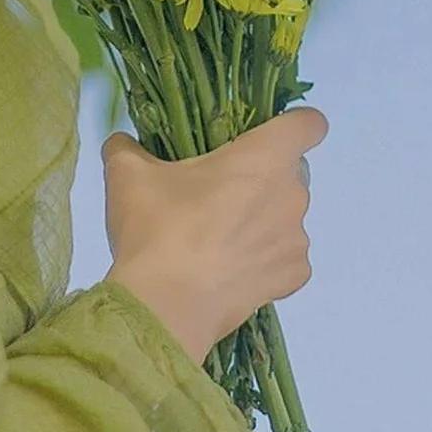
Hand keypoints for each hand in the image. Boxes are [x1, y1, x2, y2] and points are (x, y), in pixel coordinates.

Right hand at [101, 106, 328, 363]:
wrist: (165, 306)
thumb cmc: (157, 228)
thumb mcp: (126, 174)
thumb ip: (127, 147)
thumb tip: (123, 144)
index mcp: (264, 156)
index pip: (308, 124)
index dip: (295, 124)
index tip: (267, 135)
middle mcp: (292, 193)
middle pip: (291, 172)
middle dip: (260, 177)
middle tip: (216, 193)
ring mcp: (296, 240)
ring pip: (287, 216)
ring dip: (262, 219)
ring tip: (218, 239)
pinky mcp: (292, 279)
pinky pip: (286, 257)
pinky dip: (265, 258)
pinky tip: (230, 268)